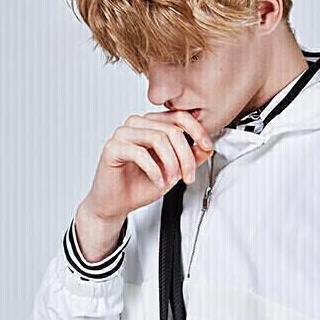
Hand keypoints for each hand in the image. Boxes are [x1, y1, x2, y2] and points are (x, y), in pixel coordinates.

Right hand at [82, 109, 214, 221]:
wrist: (116, 203)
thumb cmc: (139, 186)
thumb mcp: (173, 172)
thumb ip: (189, 158)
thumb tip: (207, 147)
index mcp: (152, 125)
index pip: (179, 116)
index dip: (197, 130)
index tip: (207, 147)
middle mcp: (137, 125)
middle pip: (171, 130)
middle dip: (185, 157)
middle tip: (188, 177)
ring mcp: (123, 134)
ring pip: (158, 138)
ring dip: (171, 164)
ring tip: (171, 180)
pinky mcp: (113, 147)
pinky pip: (140, 153)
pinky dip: (154, 170)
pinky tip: (158, 181)